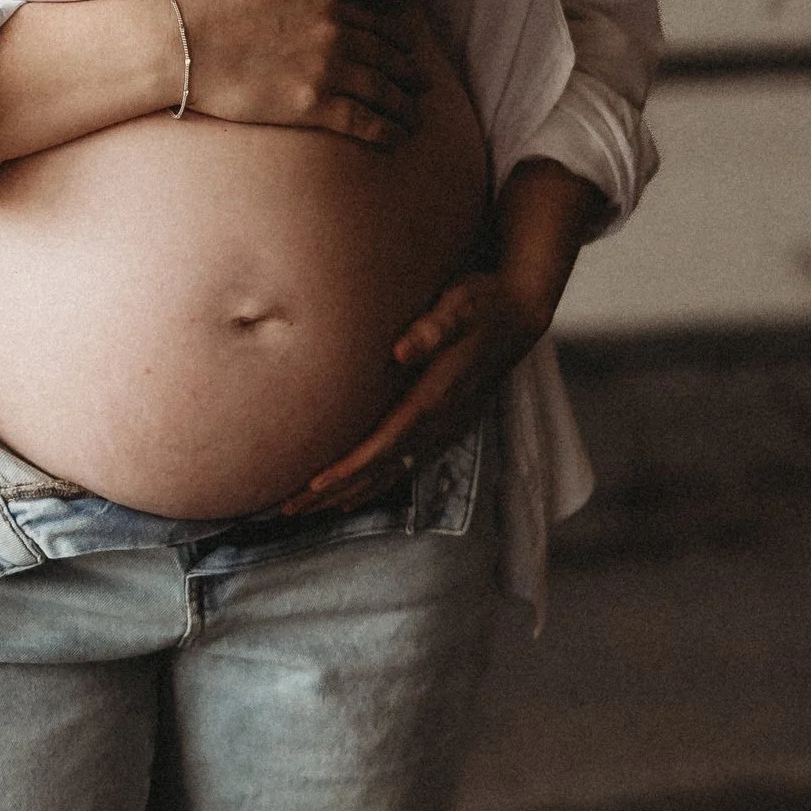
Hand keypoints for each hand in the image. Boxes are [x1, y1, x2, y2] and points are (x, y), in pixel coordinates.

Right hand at [172, 0, 422, 147]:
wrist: (184, 40)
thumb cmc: (206, 13)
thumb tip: (292, 2)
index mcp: (322, 1)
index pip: (375, 21)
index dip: (397, 39)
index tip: (408, 50)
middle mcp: (334, 32)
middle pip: (388, 55)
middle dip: (409, 72)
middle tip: (424, 85)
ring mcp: (327, 69)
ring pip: (384, 89)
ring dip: (405, 105)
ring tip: (415, 117)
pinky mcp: (312, 104)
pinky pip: (365, 120)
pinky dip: (387, 130)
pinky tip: (396, 138)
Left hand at [273, 156, 609, 518]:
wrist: (521, 313)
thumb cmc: (483, 301)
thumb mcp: (461, 303)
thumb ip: (434, 326)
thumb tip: (401, 350)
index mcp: (436, 397)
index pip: (385, 443)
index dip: (349, 468)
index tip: (313, 486)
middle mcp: (441, 422)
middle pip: (381, 469)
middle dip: (335, 491)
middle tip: (288, 508)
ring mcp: (446, 428)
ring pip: (392, 473)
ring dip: (350, 492)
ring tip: (309, 508)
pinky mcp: (447, 426)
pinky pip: (406, 466)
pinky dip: (376, 483)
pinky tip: (355, 492)